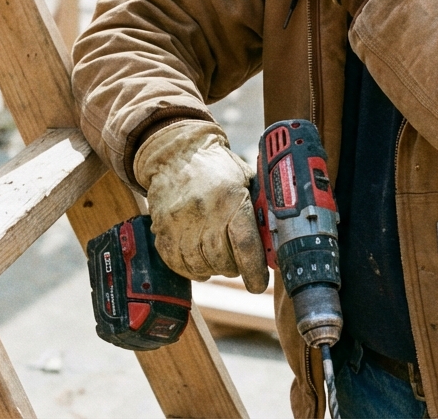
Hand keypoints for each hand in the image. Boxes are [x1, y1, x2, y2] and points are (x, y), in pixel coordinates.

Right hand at [132, 120, 269, 293]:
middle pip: (223, 261)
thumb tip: (275, 240)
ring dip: (213, 269)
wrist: (176, 153)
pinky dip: (191, 269)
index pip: (245, 245)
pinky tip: (199, 261)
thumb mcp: (246, 180)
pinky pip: (177, 264)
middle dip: (235, 268)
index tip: (258, 284)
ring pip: (200, 266)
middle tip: (239, 261)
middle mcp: (204, 213)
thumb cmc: (217, 168)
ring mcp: (180, 223)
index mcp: (231, 199)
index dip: (254, 271)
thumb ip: (259, 208)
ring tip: (218, 258)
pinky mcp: (162, 230)